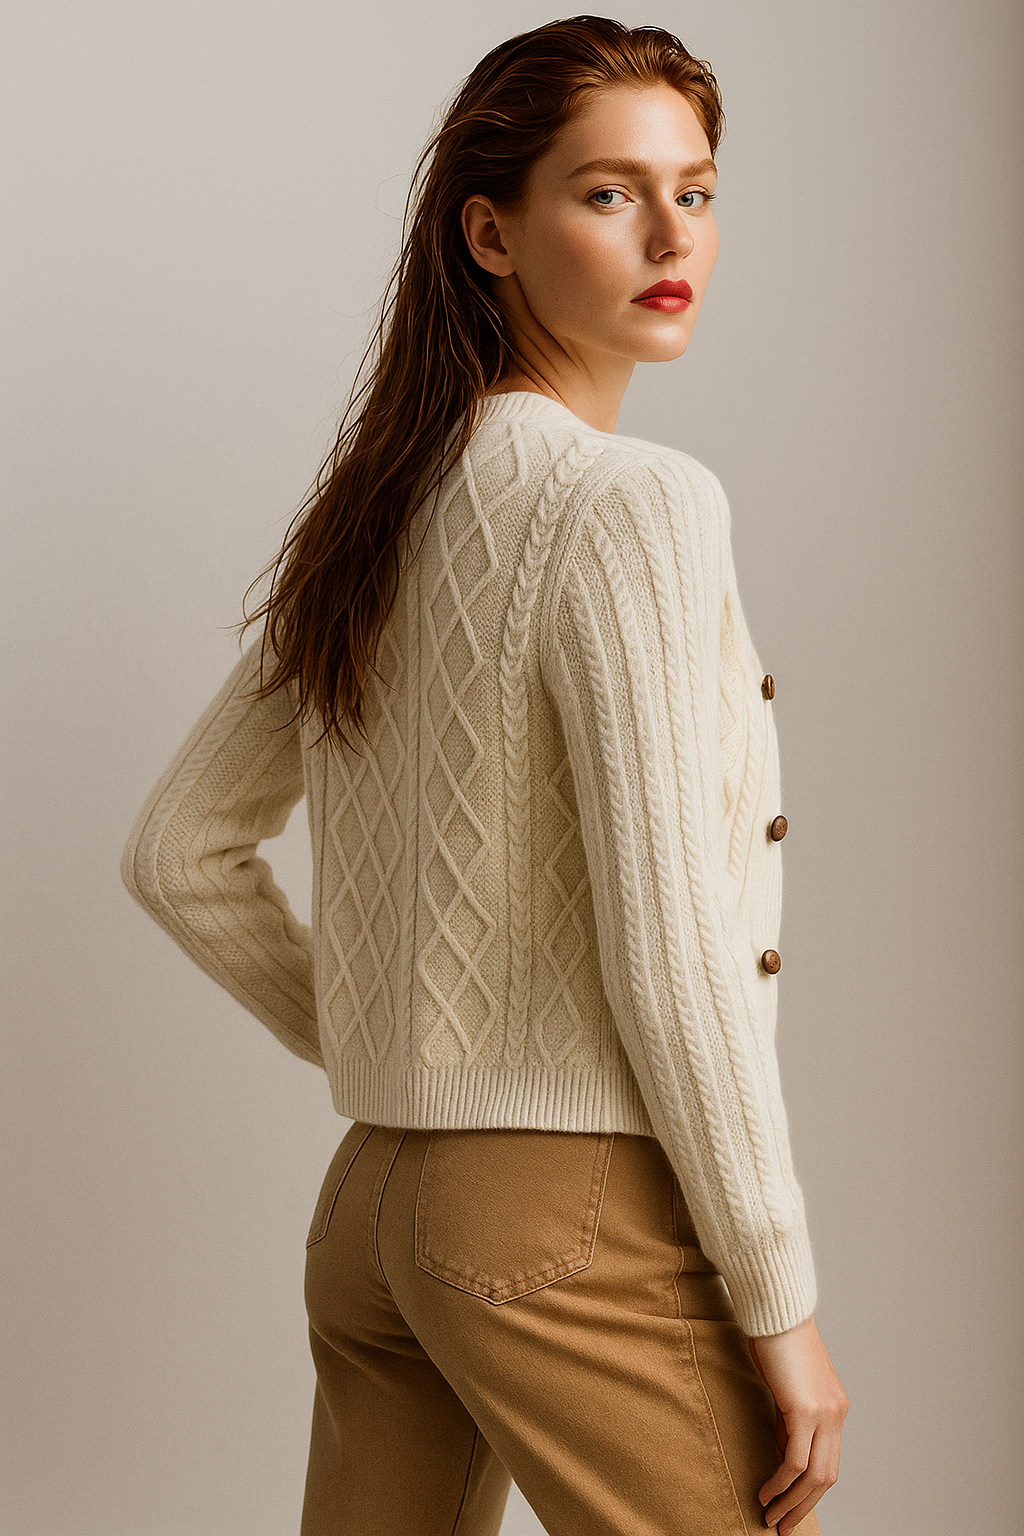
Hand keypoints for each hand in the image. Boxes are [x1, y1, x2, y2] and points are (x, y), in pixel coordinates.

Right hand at [747, 1314, 847, 1534]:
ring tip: (770, 1516)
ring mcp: (824, 1413)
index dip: (810, 1490)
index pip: (828, 1461)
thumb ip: (790, 1418)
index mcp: (835, 1408)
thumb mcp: (788, 1386)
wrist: (776, 1309)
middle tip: (781, 1526)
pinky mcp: (804, 1410)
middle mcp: (836, 1414)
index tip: (790, 1507)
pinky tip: (765, 1491)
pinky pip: (794, 1460)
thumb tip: (782, 1452)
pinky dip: (780, 1482)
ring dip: (791, 1502)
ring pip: (813, 1476)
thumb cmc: (776, 1339)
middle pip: (826, 1477)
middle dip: (803, 1506)